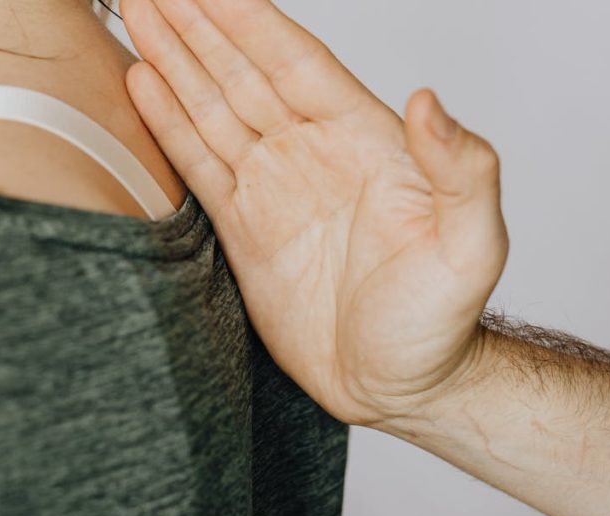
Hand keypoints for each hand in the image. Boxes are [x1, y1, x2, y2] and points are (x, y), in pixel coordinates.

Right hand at [123, 0, 507, 423]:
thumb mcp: (471, 247)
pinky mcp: (243, 226)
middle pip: (241, 69)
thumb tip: (428, 101)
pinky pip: (199, 161)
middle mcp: (310, 150)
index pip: (294, 60)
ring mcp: (273, 185)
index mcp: (362, 139)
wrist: (396, 385)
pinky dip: (168, 122)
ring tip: (138, 13)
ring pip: (212, 105)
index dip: (247, 19)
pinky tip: (144, 84)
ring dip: (173, 59)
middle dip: (196, 24)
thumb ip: (461, 170)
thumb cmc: (439, 323)